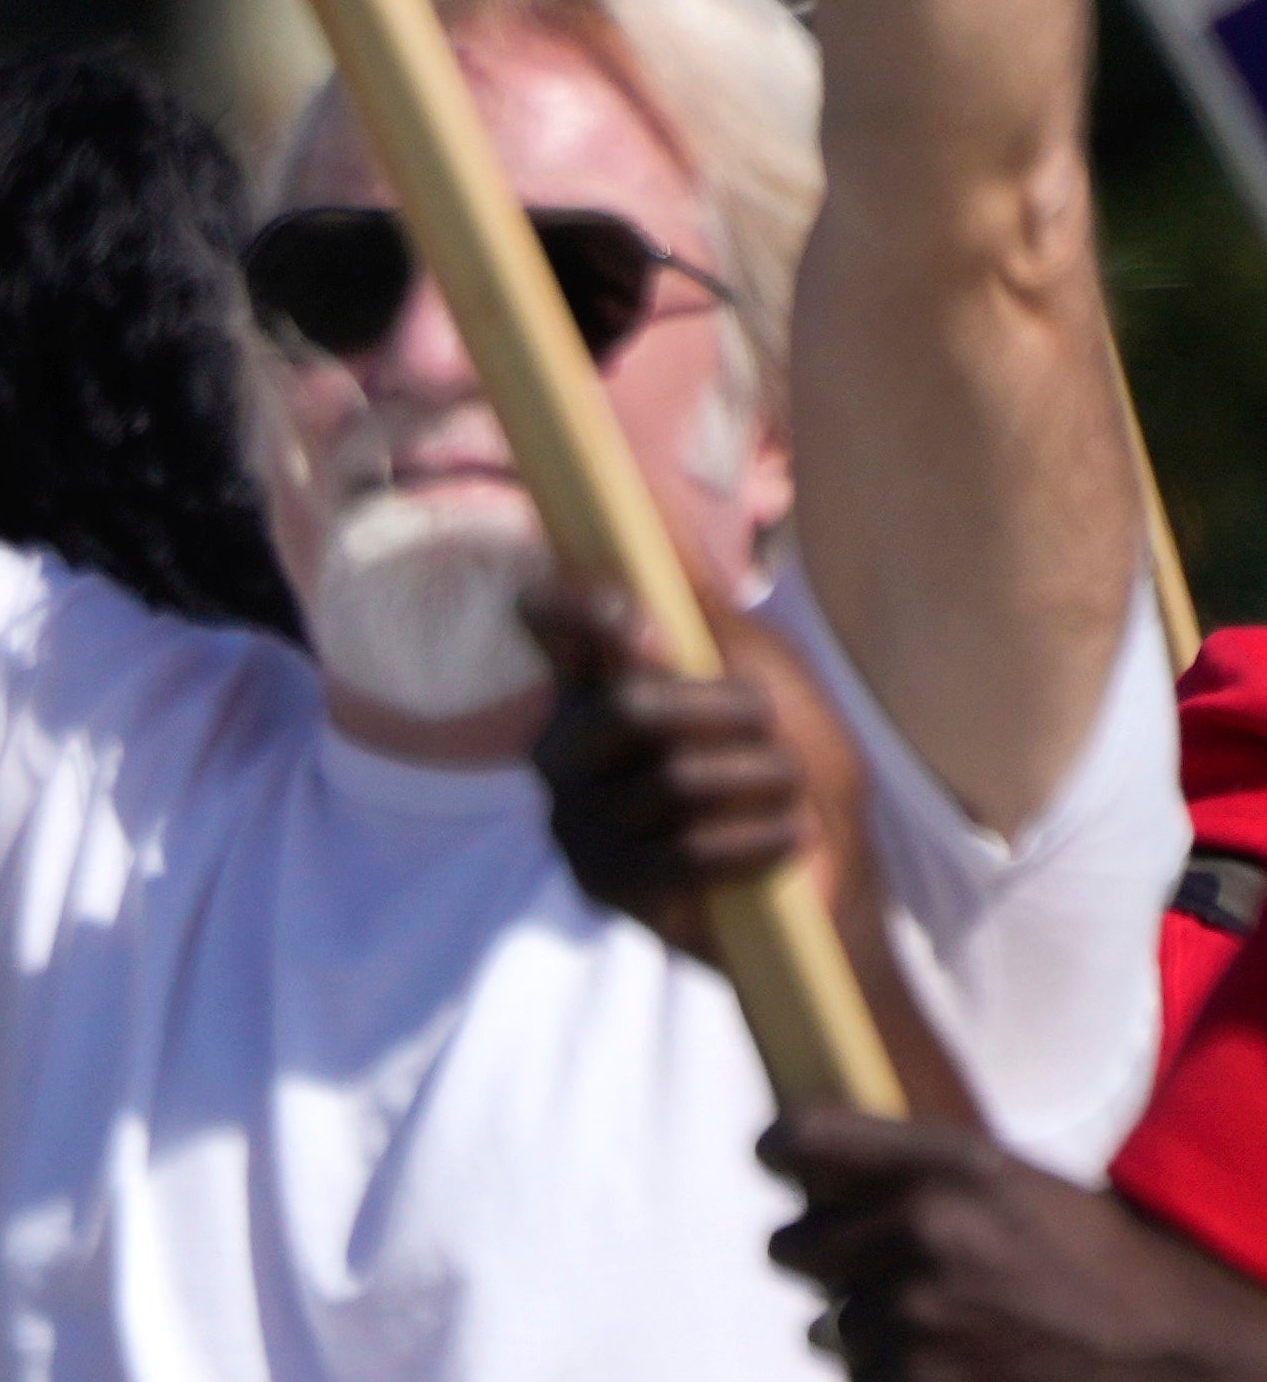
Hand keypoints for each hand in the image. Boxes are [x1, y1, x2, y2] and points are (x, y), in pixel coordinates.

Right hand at [521, 581, 860, 951]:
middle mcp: (565, 745)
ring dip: (762, 781)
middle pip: (629, 706)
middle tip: (771, 734)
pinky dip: (757, 839)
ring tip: (788, 795)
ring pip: (672, 779)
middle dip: (729, 717)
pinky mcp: (604, 883)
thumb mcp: (758, 665)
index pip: (549, 621)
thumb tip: (642, 498)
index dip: (588, 610)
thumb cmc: (795, 762)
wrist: (832, 875)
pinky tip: (786, 836)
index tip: (654, 630)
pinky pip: (684, 850)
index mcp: (593, 682)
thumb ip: (695, 597)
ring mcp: (575, 818)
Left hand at [768, 1111, 1266, 1381]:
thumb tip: (838, 1184)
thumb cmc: (1127, 1284)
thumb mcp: (1030, 1195)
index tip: (786, 1176)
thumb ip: (933, 1184)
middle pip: (794, 1247)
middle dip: (834, 1272)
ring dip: (874, 1345)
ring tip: (960, 1352)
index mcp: (950, 1165)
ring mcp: (911, 1314)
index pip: (803, 1139)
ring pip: (829, 1330)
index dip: (783, 1160)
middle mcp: (919, 1229)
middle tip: (901, 1294)